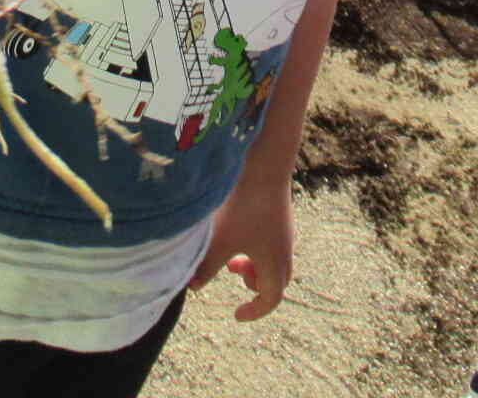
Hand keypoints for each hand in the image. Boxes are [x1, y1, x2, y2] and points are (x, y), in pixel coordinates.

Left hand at [187, 182, 293, 321]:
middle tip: (231, 269)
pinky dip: (252, 245)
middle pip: (275, 280)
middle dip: (253, 283)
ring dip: (251, 262)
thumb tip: (193, 288)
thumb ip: (207, 266)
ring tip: (230, 249)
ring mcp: (283, 230)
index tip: (235, 314)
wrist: (265, 162)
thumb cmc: (245, 205)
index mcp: (274, 262)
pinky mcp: (277, 214)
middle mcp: (284, 248)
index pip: (271, 299)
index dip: (254, 311)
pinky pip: (269, 241)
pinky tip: (233, 228)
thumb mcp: (221, 240)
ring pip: (271, 259)